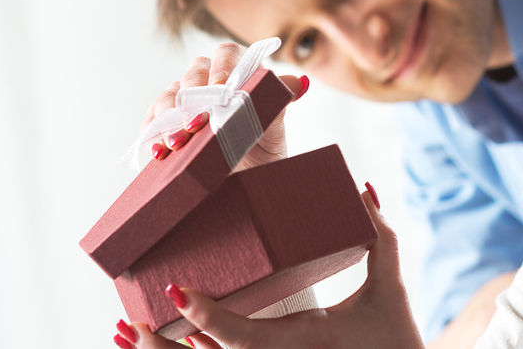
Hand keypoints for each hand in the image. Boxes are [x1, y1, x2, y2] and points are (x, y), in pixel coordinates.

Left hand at [116, 188, 424, 348]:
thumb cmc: (396, 337)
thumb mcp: (389, 287)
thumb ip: (379, 238)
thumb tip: (365, 190)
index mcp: (301, 341)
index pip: (242, 335)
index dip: (207, 316)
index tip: (177, 293)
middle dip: (161, 347)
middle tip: (129, 320)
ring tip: (126, 329)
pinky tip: (154, 342)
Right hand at [140, 42, 306, 170]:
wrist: (243, 186)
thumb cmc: (262, 155)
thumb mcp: (274, 134)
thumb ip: (279, 105)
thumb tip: (300, 83)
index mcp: (240, 75)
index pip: (227, 53)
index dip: (222, 66)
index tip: (220, 88)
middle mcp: (210, 83)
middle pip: (194, 72)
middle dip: (193, 97)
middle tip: (197, 124)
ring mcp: (187, 102)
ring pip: (170, 95)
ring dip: (171, 117)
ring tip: (178, 142)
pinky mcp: (167, 123)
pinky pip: (154, 119)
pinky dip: (153, 132)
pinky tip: (159, 150)